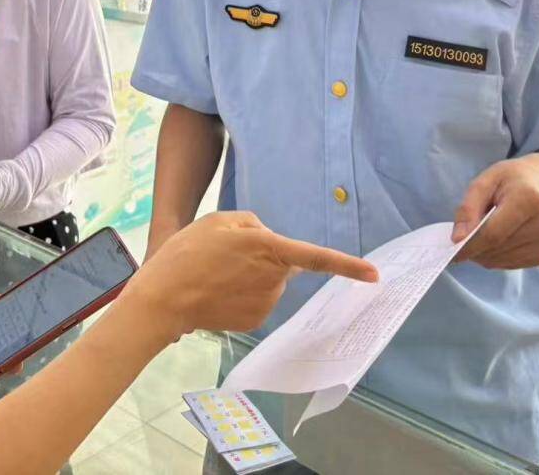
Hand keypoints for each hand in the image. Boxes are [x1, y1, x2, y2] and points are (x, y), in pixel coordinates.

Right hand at [121, 211, 377, 341]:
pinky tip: (219, 290)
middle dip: (266, 257)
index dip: (347, 266)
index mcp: (267, 247)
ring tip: (217, 272)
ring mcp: (265, 302)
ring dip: (254, 275)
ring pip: (270, 282)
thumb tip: (267, 238)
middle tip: (227, 254)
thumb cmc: (188, 253)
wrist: (164, 298)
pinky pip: (259, 299)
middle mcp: (273, 277)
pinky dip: (244, 294)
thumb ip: (250, 223)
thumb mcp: (217, 220)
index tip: (374, 275)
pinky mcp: (255, 319)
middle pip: (283, 263)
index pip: (315, 257)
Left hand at [452, 154, 538, 268]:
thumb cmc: (513, 180)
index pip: (493, 233)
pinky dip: (496, 257)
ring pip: (501, 260)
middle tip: (463, 237)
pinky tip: (496, 240)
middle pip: (497, 248)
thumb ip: (468, 208)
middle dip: (474, 248)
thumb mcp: (486, 181)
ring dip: (484, 254)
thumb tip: (457, 239)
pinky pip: (510, 264)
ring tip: (481, 234)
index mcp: (528, 200)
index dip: (470, 245)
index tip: (452, 248)